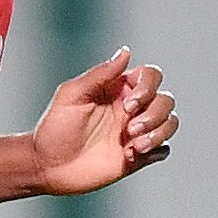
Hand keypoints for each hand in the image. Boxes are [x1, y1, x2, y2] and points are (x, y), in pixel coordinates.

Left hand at [19, 48, 177, 195]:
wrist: (47, 166)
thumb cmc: (54, 128)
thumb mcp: (72, 95)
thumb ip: (100, 74)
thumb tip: (125, 51)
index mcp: (117, 89)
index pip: (151, 77)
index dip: (148, 87)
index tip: (129, 105)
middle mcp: (131, 109)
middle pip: (166, 100)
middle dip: (154, 114)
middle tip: (130, 129)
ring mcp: (135, 133)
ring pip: (170, 123)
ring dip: (159, 132)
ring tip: (135, 146)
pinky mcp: (137, 156)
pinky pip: (163, 150)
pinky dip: (156, 150)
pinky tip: (132, 156)